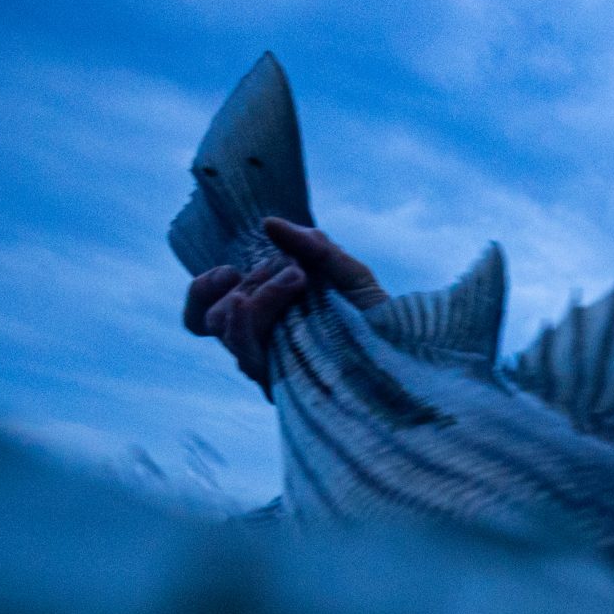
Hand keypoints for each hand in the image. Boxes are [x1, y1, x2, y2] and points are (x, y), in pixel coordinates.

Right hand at [183, 218, 389, 393]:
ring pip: (234, 339)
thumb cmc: (378, 319)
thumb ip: (312, 247)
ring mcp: (273, 369)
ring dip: (261, 300)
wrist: (410, 358)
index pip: (205, 315)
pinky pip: (253, 362)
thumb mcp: (347, 273)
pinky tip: (280, 309)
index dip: (203, 292)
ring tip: (299, 279)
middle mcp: (263, 346)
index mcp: (266, 318)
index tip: (228, 270)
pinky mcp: (286, 389)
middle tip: (294, 273)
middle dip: (250, 289)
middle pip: (215, 323)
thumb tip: (269, 223)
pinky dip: (256, 329)